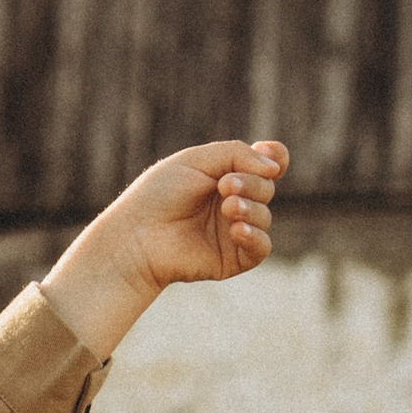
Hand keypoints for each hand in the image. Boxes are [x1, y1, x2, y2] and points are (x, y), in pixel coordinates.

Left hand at [41, 138, 288, 359]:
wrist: (136, 236)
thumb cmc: (158, 195)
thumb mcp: (196, 161)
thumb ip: (236, 154)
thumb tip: (274, 167)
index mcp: (226, 177)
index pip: (266, 166)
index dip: (275, 158)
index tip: (268, 152)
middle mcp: (233, 204)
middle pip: (266, 188)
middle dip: (252, 183)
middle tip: (224, 186)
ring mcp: (233, 232)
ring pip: (264, 216)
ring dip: (251, 207)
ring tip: (227, 206)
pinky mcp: (231, 260)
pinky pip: (261, 249)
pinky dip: (255, 236)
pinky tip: (237, 230)